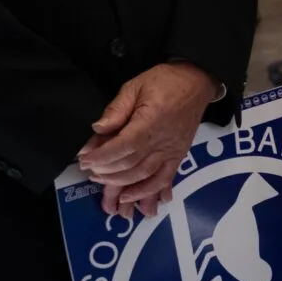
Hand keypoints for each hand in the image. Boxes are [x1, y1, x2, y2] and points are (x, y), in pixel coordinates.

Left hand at [78, 62, 217, 218]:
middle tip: (89, 172)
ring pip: (145, 176)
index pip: (122, 146)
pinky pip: (164, 179)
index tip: (84, 159)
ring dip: (123, 185)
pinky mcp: (178, 156)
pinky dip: (149, 192)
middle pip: (131, 164)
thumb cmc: (165, 81)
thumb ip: (117, 108)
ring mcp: (172, 151)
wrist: (197, 82)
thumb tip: (98, 128)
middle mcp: (162, 141)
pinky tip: (134, 199)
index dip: (101, 156)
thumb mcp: (135, 86)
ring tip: (104, 185)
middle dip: (106, 172)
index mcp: (150, 121)